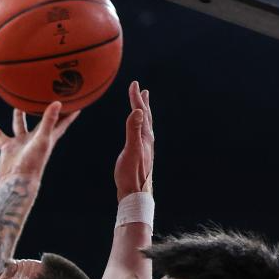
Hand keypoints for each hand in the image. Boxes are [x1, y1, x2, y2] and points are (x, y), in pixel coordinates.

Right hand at [0, 103, 79, 182]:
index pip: (61, 123)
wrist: (17, 181)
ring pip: (20, 126)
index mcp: (47, 138)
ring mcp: (22, 143)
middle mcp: (35, 139)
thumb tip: (57, 103)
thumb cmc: (33, 162)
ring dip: (19, 117)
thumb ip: (48, 121)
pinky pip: (0, 136)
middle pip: (41, 122)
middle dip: (42, 111)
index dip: (69, 114)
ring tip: (17, 105)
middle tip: (45, 97)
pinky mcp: (9, 148)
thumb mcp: (42, 139)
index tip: (76, 104)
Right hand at [114, 82, 153, 200]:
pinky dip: (139, 128)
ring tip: (142, 108)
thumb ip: (133, 130)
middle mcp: (147, 141)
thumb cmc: (131, 174)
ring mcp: (144, 148)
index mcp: (145, 137)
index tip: (134, 84)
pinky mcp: (140, 156)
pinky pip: (140, 135)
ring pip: (144, 126)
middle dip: (142, 103)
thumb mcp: (131, 150)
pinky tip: (137, 133)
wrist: (135, 194)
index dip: (136, 98)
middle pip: (146, 117)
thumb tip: (137, 111)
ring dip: (143, 115)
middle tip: (142, 90)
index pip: (140, 113)